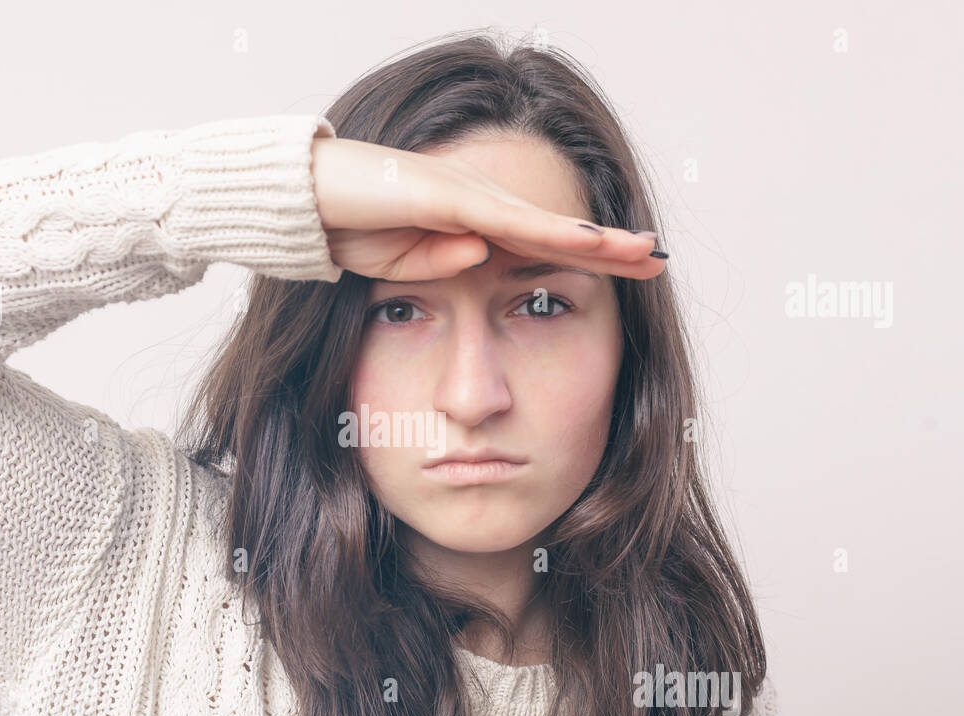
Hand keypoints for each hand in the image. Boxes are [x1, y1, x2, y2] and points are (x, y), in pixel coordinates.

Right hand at [310, 134, 664, 282]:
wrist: (302, 199)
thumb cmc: (347, 225)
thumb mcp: (400, 264)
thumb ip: (442, 261)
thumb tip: (483, 260)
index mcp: (469, 222)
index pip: (539, 243)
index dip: (586, 256)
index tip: (628, 272)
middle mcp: (477, 202)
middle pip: (556, 229)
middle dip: (610, 245)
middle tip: (661, 258)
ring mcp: (464, 194)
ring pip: (544, 222)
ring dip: (596, 239)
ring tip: (643, 252)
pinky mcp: (446, 195)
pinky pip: (506, 219)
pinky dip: (549, 231)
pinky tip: (587, 241)